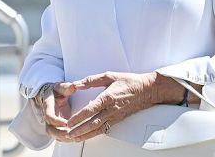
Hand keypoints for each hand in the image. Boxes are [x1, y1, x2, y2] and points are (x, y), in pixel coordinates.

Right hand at [34, 82, 75, 141]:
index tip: (66, 123)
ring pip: (53, 134)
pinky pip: (57, 135)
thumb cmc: (54, 91)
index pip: (49, 116)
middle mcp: (47, 115)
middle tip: (71, 134)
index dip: (57, 121)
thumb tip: (73, 87)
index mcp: (47, 105)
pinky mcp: (54, 126)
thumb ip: (66, 87)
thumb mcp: (60, 87)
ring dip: (63, 138)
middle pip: (50, 129)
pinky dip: (64, 139)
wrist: (47, 94)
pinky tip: (73, 138)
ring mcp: (49, 122)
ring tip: (74, 138)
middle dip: (60, 134)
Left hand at [61, 71, 179, 142]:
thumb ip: (91, 80)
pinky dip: (94, 134)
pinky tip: (87, 136)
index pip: (90, 110)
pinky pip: (104, 129)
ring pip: (98, 129)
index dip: (79, 117)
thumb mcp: (109, 76)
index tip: (69, 122)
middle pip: (93, 123)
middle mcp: (111, 109)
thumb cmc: (128, 81)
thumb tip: (77, 84)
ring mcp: (115, 116)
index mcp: (107, 97)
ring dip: (85, 134)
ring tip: (74, 138)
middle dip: (79, 130)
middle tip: (68, 134)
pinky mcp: (118, 120)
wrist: (146, 90)